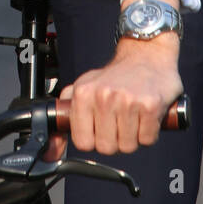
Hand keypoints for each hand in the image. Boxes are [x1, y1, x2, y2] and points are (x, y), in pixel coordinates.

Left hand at [42, 35, 182, 162]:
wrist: (147, 55)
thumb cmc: (116, 75)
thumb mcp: (85, 85)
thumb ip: (67, 110)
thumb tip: (52, 142)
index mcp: (83, 93)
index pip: (82, 142)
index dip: (93, 140)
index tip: (99, 129)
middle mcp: (103, 96)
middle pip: (106, 148)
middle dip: (114, 140)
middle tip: (119, 122)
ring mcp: (127, 101)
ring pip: (127, 146)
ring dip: (132, 137)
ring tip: (132, 116)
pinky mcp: (150, 106)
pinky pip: (147, 139)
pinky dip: (148, 132)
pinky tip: (144, 115)